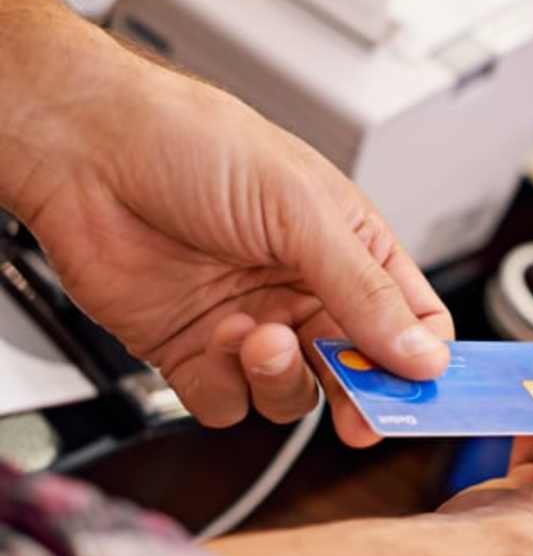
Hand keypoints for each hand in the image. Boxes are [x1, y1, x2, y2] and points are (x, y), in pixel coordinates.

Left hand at [0, 0, 452, 444]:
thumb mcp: (304, 212)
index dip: (422, 359)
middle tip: (360, 410)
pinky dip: (224, 386)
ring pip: (296, 396)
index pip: (411, 320)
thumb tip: (423, 354)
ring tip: (258, 337)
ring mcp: (251, 325)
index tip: (421, 388)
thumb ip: (366, 293)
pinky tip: (212, 338)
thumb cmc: (194, 145)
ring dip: (282, 379)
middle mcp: (304, 291)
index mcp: (349, 249)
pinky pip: (228, 404)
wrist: (87, 152)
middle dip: (359, 393)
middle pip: (359, 371)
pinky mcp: (193, 353)